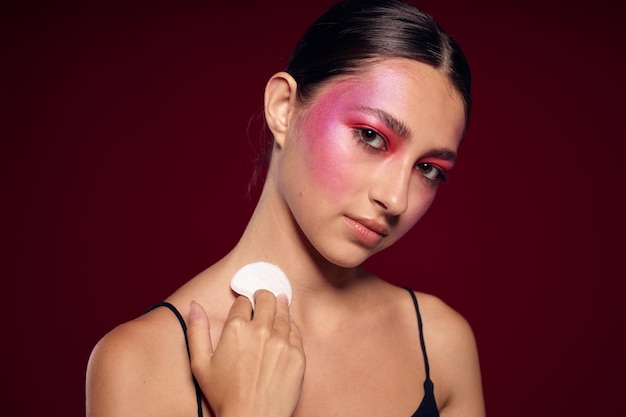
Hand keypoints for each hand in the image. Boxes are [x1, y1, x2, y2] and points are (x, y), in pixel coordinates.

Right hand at [187, 291, 304, 416]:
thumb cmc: (224, 395)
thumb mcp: (200, 364)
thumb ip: (196, 330)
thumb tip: (194, 305)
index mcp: (236, 328)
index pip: (243, 302)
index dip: (243, 302)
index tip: (244, 306)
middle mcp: (261, 330)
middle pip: (267, 300)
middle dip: (263, 297)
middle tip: (263, 298)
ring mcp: (282, 341)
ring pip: (284, 312)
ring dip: (280, 306)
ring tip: (279, 303)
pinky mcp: (298, 354)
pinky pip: (296, 331)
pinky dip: (291, 325)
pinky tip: (288, 325)